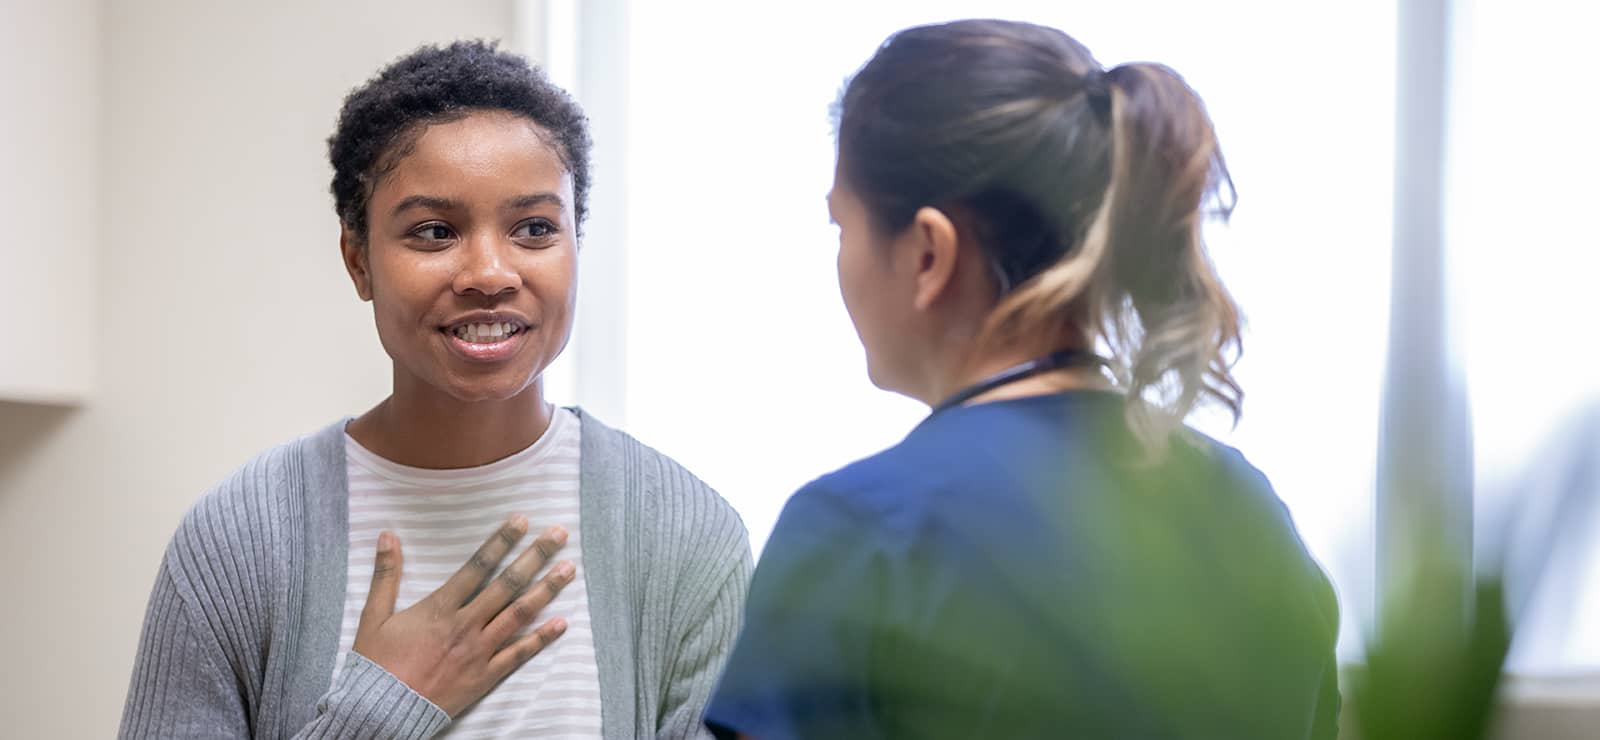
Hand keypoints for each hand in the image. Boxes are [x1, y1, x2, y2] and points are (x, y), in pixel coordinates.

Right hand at [352, 514, 574, 716]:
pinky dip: (541, 638)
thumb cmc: (376, 665)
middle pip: (507, 584)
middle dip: (535, 556)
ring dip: (546, 590)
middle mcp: (465, 626)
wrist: (379, 712)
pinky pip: (518, 655)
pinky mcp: (484, 676)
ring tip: (568, 569)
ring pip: (519, 615)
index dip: (501, 541)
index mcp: (440, 608)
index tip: (522, 520)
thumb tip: (387, 535)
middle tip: (558, 535)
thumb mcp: (374, 616)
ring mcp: (478, 652)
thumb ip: (385, 574)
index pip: (478, 566)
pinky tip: (562, 623)